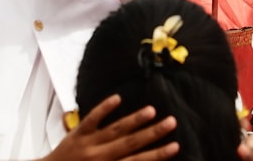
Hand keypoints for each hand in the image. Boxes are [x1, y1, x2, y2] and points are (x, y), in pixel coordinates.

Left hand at [41, 94, 178, 160]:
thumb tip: (140, 160)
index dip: (158, 154)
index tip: (175, 146)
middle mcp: (100, 157)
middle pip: (131, 143)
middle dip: (153, 133)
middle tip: (172, 122)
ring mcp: (89, 144)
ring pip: (115, 130)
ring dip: (134, 120)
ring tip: (152, 110)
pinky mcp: (77, 134)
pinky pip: (91, 119)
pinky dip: (104, 108)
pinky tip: (117, 98)